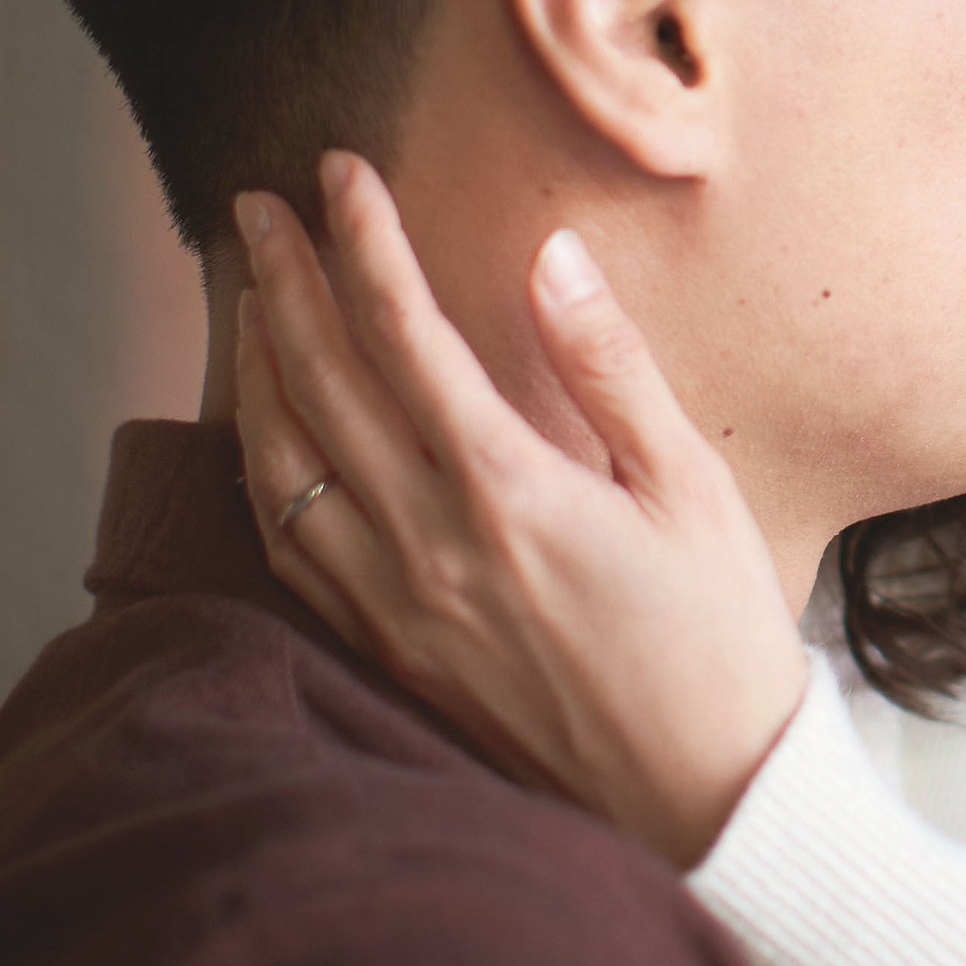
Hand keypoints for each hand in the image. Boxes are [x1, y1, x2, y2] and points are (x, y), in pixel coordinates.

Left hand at [229, 153, 809, 868]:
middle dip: (280, 281)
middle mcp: (430, 546)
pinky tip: (271, 432)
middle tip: (256, 205)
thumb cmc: (715, 633)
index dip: (363, 242)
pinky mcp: (391, 652)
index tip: (340, 172)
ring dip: (255, 371)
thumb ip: (608, 366)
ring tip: (250, 299)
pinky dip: (265, 471)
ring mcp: (397, 607)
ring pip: (283, 467)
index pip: (402, 336)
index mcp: (509, 490)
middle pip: (321, 386)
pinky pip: (291, 549)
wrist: (704, 793)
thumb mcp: (689, 484)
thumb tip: (548, 254)